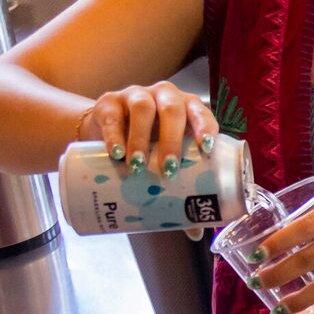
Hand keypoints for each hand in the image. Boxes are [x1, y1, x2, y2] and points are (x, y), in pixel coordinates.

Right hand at [80, 81, 216, 178]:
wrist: (107, 126)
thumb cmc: (149, 140)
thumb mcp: (166, 150)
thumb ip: (181, 171)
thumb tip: (195, 219)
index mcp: (186, 105)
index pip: (200, 111)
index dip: (204, 127)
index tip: (206, 147)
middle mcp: (163, 95)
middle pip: (172, 109)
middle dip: (172, 139)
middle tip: (168, 168)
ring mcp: (135, 95)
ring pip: (142, 109)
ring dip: (141, 138)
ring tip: (138, 164)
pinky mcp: (109, 101)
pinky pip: (113, 116)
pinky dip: (114, 136)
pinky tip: (116, 153)